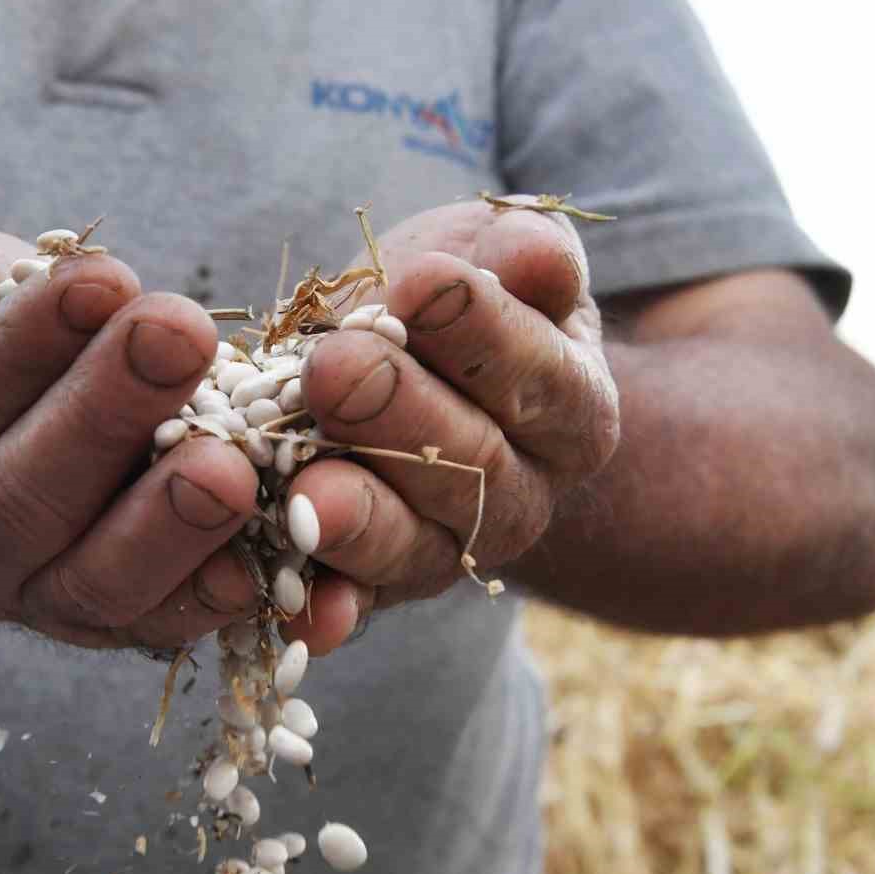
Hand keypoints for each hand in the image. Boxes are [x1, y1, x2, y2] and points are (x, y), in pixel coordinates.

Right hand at [0, 225, 261, 650]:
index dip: (20, 344)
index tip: (101, 278)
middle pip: (22, 497)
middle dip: (109, 412)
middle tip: (179, 333)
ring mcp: (26, 602)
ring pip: (95, 579)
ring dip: (168, 521)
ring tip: (231, 460)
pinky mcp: (106, 627)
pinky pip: (161, 624)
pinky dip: (216, 597)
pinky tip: (266, 556)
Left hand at [281, 198, 620, 651]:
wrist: (410, 369)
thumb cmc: (457, 298)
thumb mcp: (494, 257)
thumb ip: (523, 254)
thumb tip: (536, 256)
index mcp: (571, 411)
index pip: (537, 374)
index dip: (482, 329)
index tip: (424, 279)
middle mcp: (521, 497)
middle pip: (470, 467)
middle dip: (398, 414)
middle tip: (337, 368)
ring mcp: (444, 551)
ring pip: (410, 546)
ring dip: (359, 522)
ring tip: (308, 493)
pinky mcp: (373, 586)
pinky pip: (352, 604)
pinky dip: (327, 612)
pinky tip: (303, 619)